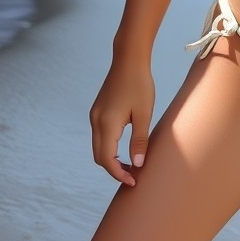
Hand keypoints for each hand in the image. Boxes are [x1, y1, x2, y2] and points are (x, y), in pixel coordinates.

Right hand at [89, 59, 154, 186]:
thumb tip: (137, 165)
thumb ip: (139, 140)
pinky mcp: (97, 110)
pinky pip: (98, 136)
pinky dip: (108, 147)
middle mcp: (96, 121)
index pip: (107, 159)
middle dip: (114, 169)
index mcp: (107, 123)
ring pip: (97, 147)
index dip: (119, 174)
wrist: (129, 59)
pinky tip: (123, 148)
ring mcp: (94, 115)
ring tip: (130, 164)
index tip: (134, 181)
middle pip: (99, 157)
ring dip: (110, 159)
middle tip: (133, 175)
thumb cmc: (140, 84)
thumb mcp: (144, 113)